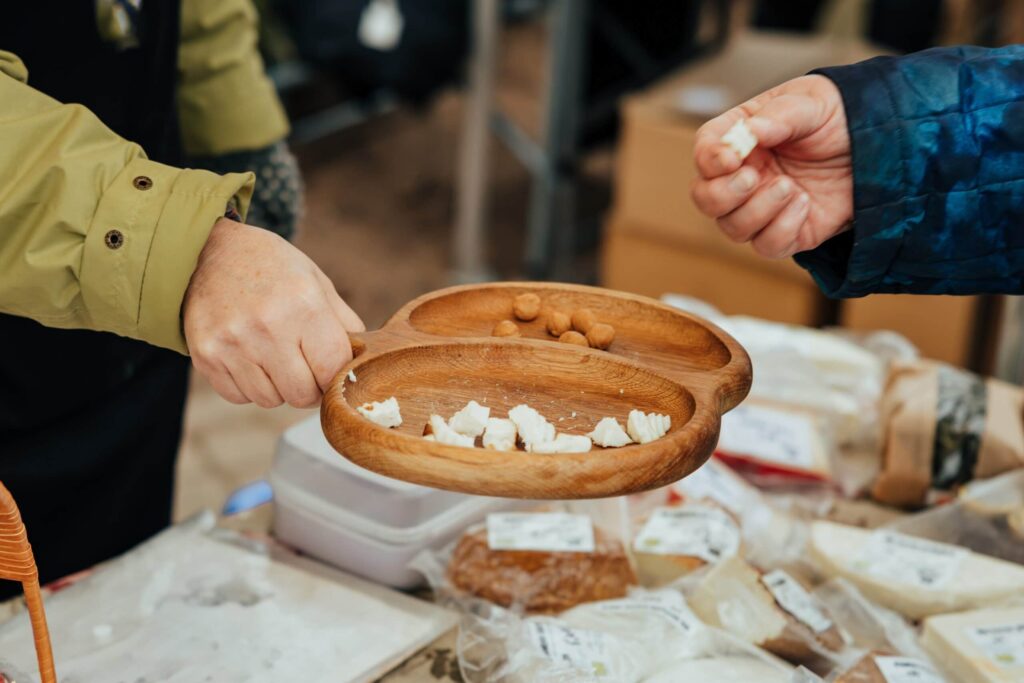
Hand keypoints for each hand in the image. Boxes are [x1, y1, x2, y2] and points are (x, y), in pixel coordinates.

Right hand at [183, 218, 364, 407]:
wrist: (208, 250)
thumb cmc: (272, 268)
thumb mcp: (317, 283)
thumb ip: (345, 325)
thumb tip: (363, 364)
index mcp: (304, 306)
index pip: (333, 371)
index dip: (336, 377)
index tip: (330, 369)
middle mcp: (267, 327)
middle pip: (302, 395)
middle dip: (308, 388)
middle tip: (304, 368)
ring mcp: (233, 344)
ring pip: (270, 400)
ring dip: (277, 388)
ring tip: (272, 356)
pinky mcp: (206, 355)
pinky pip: (238, 396)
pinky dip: (248, 387)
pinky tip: (248, 358)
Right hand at [690, 75, 852, 257]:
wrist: (885, 146)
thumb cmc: (842, 118)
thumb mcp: (814, 103)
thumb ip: (781, 114)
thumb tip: (751, 132)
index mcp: (742, 138)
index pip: (705, 151)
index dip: (709, 159)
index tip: (732, 158)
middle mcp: (746, 175)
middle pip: (705, 198)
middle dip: (723, 194)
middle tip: (754, 178)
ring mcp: (763, 207)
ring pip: (732, 227)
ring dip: (756, 211)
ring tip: (791, 187)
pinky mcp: (788, 232)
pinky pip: (767, 245)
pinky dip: (781, 229)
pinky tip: (804, 205)